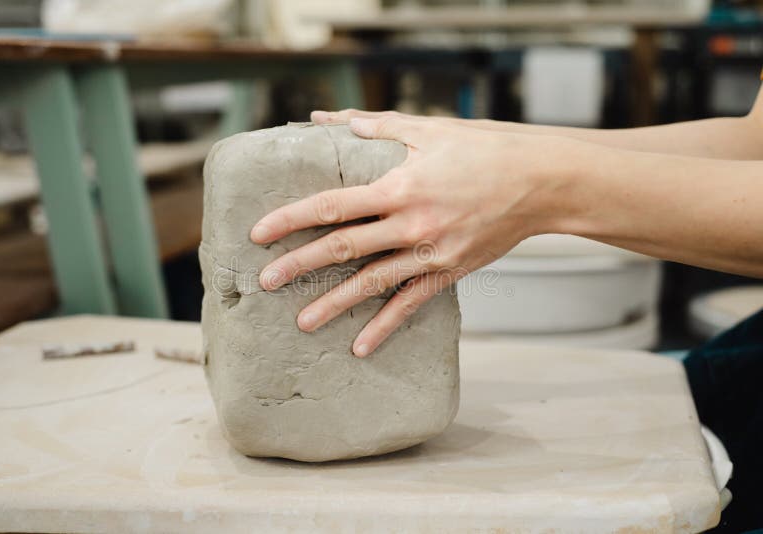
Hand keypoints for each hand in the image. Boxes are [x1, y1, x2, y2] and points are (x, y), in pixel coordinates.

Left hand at [251, 113, 567, 356]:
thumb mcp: (428, 129)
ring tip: (302, 323)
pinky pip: (411, 303)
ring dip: (335, 304)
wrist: (541, 181)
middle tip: (265, 282)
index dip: (291, 219)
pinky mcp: (449, 271)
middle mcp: (410, 224)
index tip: (259, 232)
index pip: (331, 205)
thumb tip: (328, 119)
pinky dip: (385, 326)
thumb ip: (373, 126)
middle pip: (342, 248)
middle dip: (299, 265)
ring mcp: (431, 252)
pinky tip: (360, 346)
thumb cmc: (484, 148)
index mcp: (399, 186)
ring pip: (372, 283)